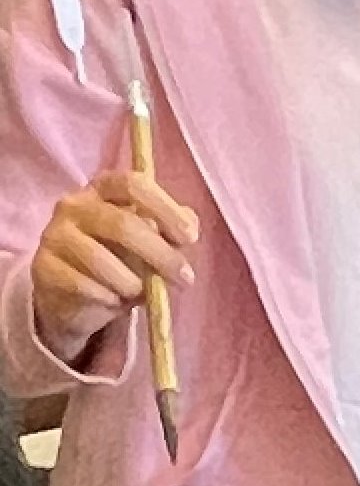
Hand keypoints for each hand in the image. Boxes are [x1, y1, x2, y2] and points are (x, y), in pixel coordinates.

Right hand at [29, 173, 197, 368]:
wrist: (73, 296)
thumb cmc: (118, 261)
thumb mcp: (148, 242)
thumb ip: (168, 230)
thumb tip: (190, 224)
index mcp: (103, 189)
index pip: (134, 184)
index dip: (165, 209)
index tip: (189, 237)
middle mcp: (74, 204)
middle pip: (123, 224)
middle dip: (160, 254)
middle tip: (184, 278)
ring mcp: (55, 235)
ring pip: (102, 260)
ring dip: (133, 284)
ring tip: (141, 294)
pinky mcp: (44, 268)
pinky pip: (85, 286)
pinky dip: (109, 299)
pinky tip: (115, 301)